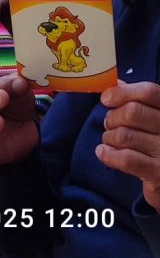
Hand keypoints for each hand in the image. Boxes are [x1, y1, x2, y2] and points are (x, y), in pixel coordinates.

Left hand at [98, 82, 159, 210]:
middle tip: (110, 125)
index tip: (106, 99)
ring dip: (109, 137)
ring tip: (110, 141)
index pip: (149, 92)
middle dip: (113, 118)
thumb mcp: (155, 120)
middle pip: (132, 112)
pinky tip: (104, 153)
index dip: (122, 92)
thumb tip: (117, 83)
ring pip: (124, 135)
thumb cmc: (158, 145)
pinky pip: (126, 159)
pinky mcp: (159, 174)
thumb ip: (140, 102)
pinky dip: (108, 154)